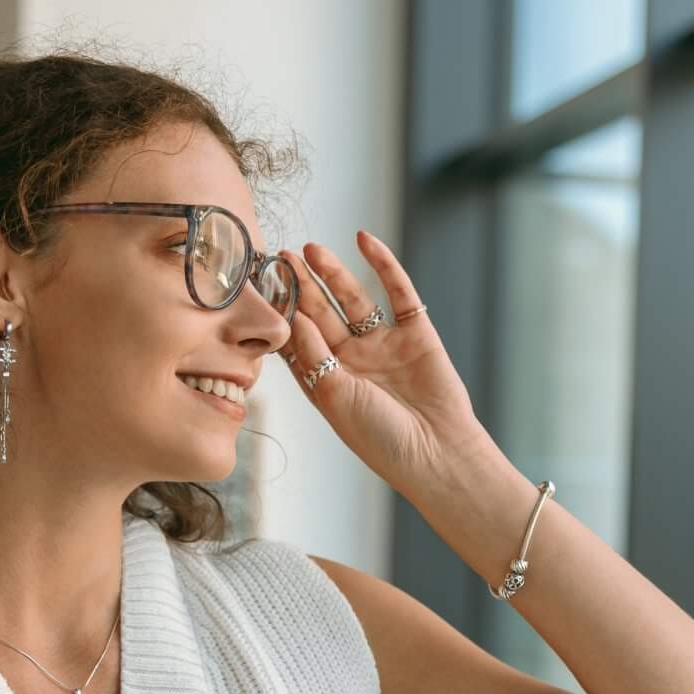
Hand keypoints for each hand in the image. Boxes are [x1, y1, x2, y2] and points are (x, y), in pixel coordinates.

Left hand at [281, 232, 491, 496]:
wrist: (436, 453)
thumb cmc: (379, 438)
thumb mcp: (333, 395)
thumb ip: (313, 352)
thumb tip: (294, 313)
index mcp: (326, 380)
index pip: (297, 338)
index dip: (280, 312)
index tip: (257, 286)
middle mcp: (353, 359)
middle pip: (321, 313)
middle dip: (301, 285)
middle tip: (280, 257)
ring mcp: (384, 344)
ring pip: (354, 299)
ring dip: (333, 272)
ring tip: (311, 249)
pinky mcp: (416, 332)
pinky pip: (398, 291)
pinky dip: (383, 264)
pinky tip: (364, 240)